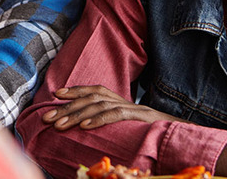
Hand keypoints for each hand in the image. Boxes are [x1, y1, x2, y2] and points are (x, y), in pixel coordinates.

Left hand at [41, 85, 183, 130]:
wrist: (178, 135)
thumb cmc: (148, 133)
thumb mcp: (125, 127)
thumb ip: (108, 122)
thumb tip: (84, 128)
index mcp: (119, 101)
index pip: (94, 90)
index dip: (75, 90)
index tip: (56, 95)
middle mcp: (123, 100)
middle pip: (91, 98)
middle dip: (67, 107)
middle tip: (47, 118)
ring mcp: (132, 108)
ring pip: (100, 105)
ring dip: (77, 114)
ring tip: (60, 125)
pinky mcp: (139, 118)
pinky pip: (116, 115)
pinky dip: (98, 119)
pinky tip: (84, 126)